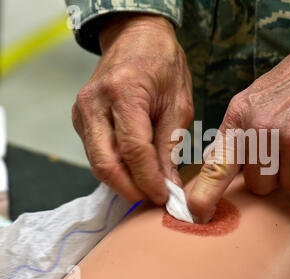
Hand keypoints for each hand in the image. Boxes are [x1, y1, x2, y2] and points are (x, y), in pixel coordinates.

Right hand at [72, 14, 193, 203]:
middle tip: (153, 199)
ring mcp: (82, 111)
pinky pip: (96, 152)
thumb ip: (171, 144)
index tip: (164, 196)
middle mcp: (95, 103)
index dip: (148, 180)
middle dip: (130, 189)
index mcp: (123, 93)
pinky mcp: (80, 118)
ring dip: (122, 181)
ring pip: (97, 162)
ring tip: (148, 188)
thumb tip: (168, 183)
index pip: (133, 150)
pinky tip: (135, 171)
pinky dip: (115, 167)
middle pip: (105, 163)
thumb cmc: (163, 65)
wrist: (136, 38)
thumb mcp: (179, 103)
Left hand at [188, 42, 289, 222]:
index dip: (205, 195)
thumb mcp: (249, 101)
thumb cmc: (288, 87)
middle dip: (270, 176)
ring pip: (288, 188)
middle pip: (258, 186)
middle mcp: (262, 129)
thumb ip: (232, 136)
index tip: (198, 214)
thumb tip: (212, 168)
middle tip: (283, 150)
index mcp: (239, 118)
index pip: (217, 165)